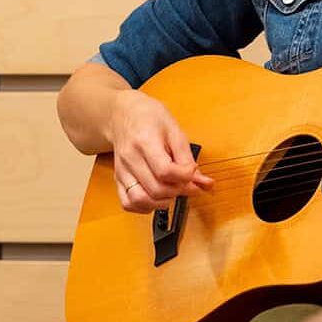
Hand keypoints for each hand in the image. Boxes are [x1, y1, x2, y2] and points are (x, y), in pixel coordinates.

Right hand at [109, 90, 212, 212]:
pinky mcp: (118, 179)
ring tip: (172, 191)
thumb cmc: (148, 117)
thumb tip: (203, 182)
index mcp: (144, 141)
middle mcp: (130, 158)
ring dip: (162, 202)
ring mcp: (122, 170)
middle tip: (188, 184)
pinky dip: (144, 207)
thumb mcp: (174, 129)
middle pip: (155, 188)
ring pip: (140, 200)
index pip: (165, 170)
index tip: (194, 173)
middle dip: (178, 191)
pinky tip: (156, 198)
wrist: (122, 114)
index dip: (185, 177)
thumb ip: (188, 157)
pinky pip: (127, 203)